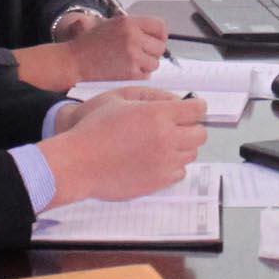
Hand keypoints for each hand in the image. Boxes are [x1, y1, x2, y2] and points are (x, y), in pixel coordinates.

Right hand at [42, 89, 208, 206]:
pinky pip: (180, 173)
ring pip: (191, 154)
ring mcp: (164, 163)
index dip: (196, 107)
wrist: (78, 163)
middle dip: (191, 128)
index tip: (191, 109)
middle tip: (176, 127)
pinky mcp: (159, 182)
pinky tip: (156, 160)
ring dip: (182, 147)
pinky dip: (172, 166)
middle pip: (200, 134)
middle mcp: (167, 138)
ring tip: (162, 144)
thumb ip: (151, 96)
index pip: (198, 110)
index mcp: (158, 114)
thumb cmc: (93, 129)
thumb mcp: (118, 99)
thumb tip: (176, 101)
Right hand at [64, 11, 170, 82]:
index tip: (155, 41)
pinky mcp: (131, 72)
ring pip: (155, 63)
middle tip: (140, 55)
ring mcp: (133, 55)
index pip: (160, 26)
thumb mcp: (111, 25)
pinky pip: (146, 76)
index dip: (160, 35)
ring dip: (146, 65)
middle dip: (152, 52)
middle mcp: (133, 36)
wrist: (74, 61)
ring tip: (129, 63)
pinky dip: (139, 76)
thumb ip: (133, 27)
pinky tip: (125, 71)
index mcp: (129, 22)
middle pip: (160, 47)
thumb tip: (156, 35)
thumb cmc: (89, 45)